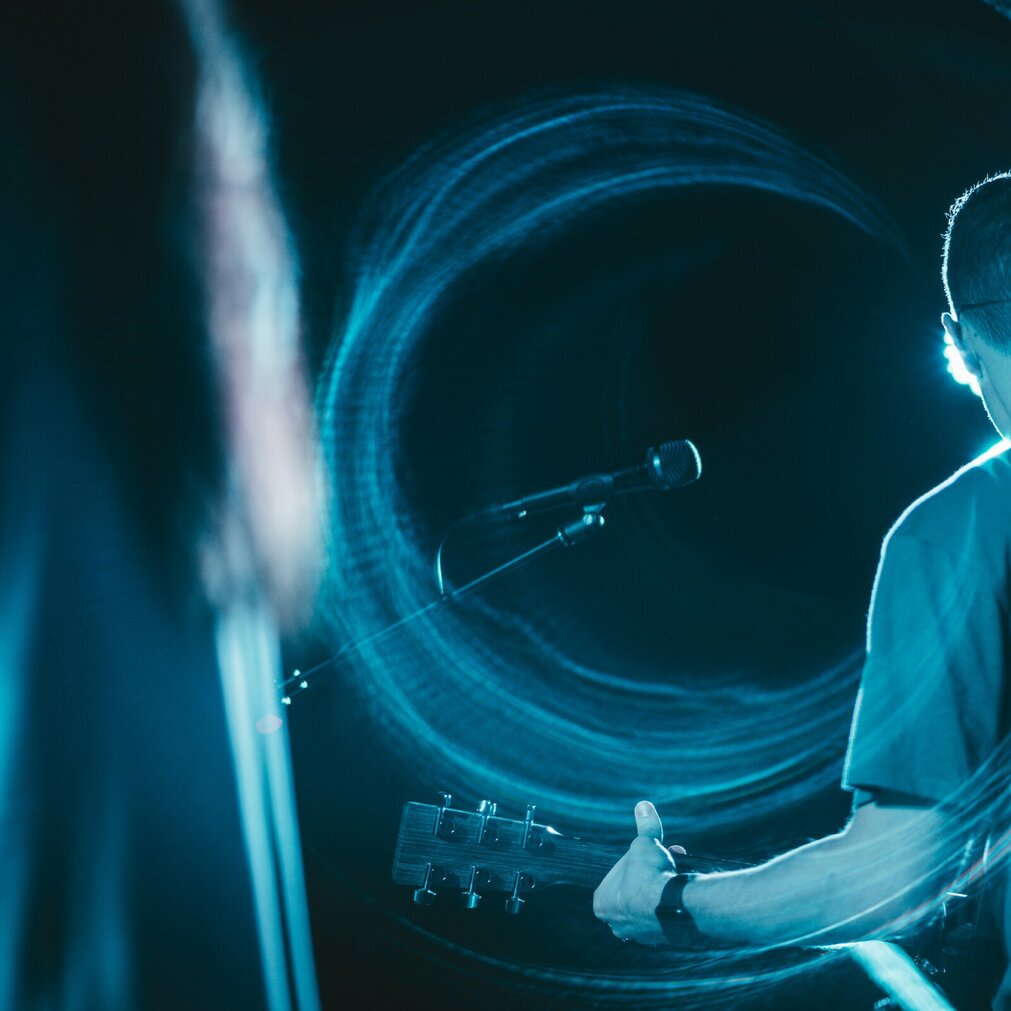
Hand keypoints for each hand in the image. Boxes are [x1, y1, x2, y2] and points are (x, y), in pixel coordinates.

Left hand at [592, 801, 684, 944]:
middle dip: (650, 872)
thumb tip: (643, 806)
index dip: (634, 860)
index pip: (615, 876)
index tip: (647, 852)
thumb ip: (645, 827)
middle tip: (666, 857)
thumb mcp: (644, 844)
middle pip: (633, 889)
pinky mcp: (663, 938)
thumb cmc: (649, 875)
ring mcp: (640, 934)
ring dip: (662, 884)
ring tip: (678, 865)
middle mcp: (617, 923)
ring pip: (650, 902)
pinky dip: (673, 900)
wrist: (676, 906)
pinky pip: (666, 914)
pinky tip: (683, 885)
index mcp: (602, 903)